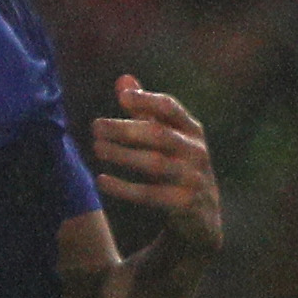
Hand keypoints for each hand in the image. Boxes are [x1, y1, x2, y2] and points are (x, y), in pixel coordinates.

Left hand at [89, 75, 218, 253]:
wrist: (201, 217)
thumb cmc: (177, 168)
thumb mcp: (167, 139)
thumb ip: (146, 112)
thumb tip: (123, 80)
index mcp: (192, 131)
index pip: (171, 108)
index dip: (147, 100)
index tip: (122, 97)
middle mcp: (196, 151)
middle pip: (159, 134)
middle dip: (126, 129)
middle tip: (96, 126)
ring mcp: (193, 178)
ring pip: (155, 163)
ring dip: (122, 155)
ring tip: (97, 148)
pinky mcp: (185, 204)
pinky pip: (151, 194)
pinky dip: (125, 188)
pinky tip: (101, 180)